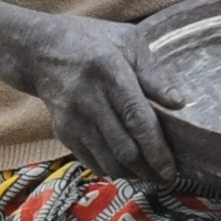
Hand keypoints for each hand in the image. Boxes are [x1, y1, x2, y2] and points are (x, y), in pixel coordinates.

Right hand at [13, 12, 189, 182]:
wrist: (42, 50)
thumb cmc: (94, 41)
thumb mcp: (128, 42)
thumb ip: (153, 74)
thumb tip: (179, 103)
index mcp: (109, 71)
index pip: (136, 117)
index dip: (155, 147)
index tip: (171, 167)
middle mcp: (88, 98)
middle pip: (123, 146)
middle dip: (149, 169)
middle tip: (169, 178)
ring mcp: (72, 118)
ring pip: (107, 160)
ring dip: (133, 174)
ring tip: (152, 176)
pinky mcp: (63, 132)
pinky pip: (91, 161)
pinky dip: (112, 170)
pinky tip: (129, 169)